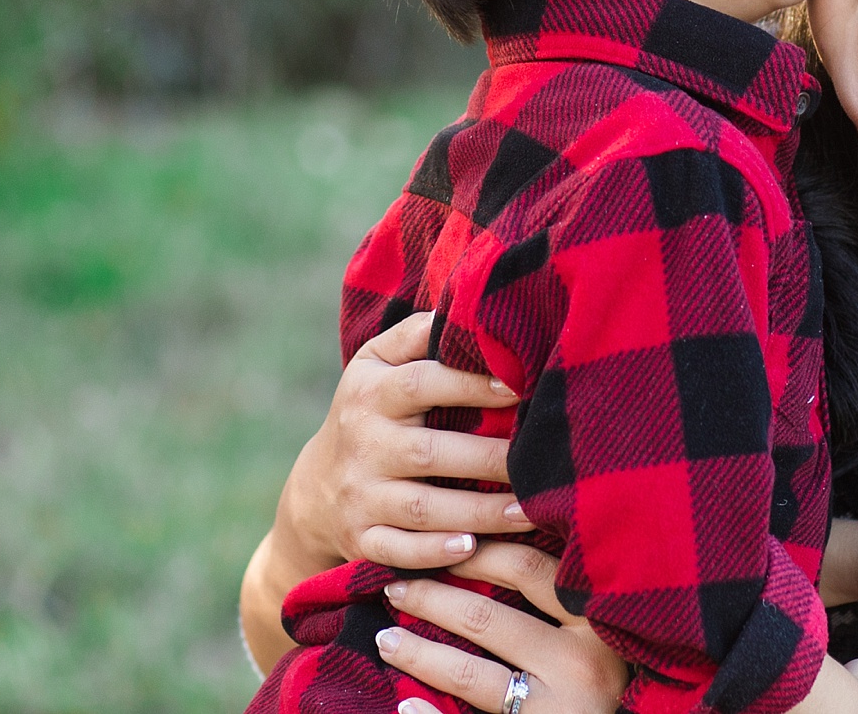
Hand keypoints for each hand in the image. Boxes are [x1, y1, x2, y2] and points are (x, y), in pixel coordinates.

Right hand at [283, 311, 531, 569]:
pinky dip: (433, 553)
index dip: (470, 384)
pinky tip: (471, 550)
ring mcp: (360, 496)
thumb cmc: (370, 410)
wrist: (315, 488)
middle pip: (430, 453)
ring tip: (531, 513)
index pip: (422, 384)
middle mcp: (363, 444)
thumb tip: (466, 304)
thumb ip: (416, 334)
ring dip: (478, 513)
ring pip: (422, 508)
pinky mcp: (362, 540)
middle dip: (489, 459)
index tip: (520, 388)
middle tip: (542, 464)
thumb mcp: (376, 363)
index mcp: (370, 393)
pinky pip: (398, 551)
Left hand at [378, 543, 627, 713]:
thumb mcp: (597, 630)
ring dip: (419, 652)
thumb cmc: (604, 680)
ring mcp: (560, 708)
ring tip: (387, 639)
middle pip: (488, 616)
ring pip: (472, 674)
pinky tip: (406, 705)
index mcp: (596, 620)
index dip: (474, 552)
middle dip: (431, 596)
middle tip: (394, 585)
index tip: (436, 544)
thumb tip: (486, 538)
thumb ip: (560, 592)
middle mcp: (583, 662)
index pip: (526, 566)